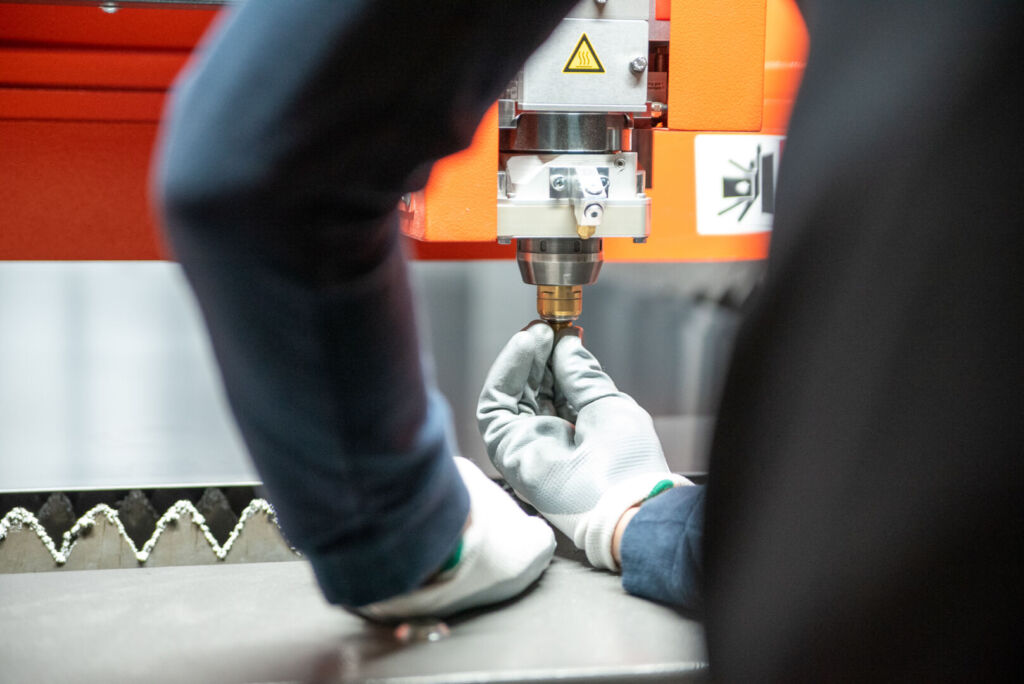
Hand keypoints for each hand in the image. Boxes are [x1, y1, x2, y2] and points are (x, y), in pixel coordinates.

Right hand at [477, 323, 686, 569]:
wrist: (618, 498)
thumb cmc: (625, 462)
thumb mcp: (608, 404)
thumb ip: (582, 374)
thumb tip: (569, 345)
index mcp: (579, 432)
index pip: (558, 388)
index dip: (556, 359)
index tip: (563, 332)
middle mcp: (550, 438)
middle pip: (532, 388)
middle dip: (537, 355)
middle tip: (547, 329)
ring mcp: (526, 443)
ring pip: (511, 392)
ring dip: (521, 358)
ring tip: (536, 334)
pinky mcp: (505, 448)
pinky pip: (494, 404)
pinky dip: (505, 372)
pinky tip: (523, 348)